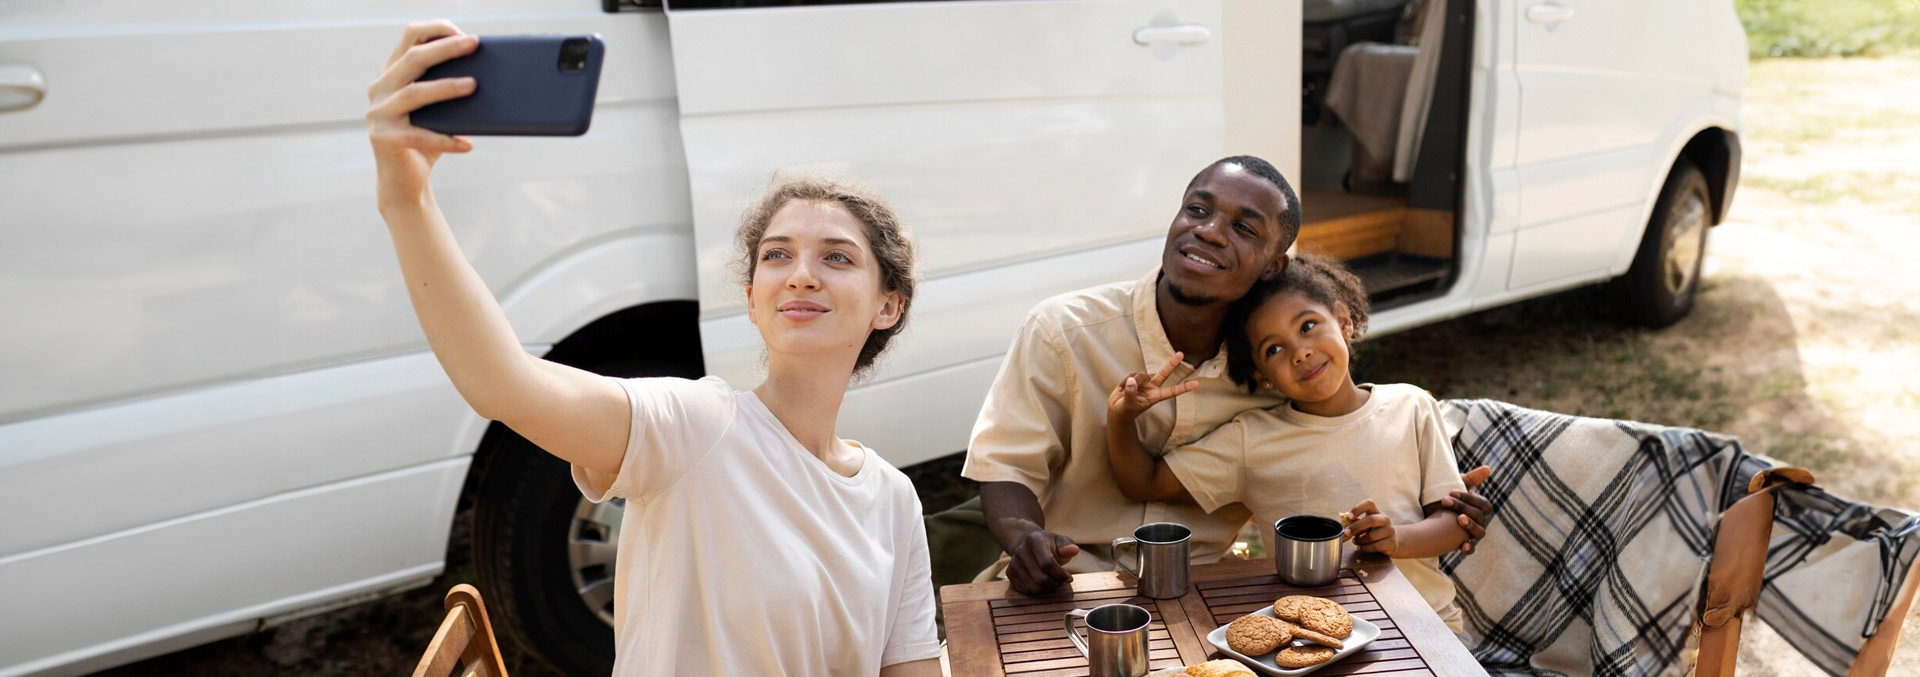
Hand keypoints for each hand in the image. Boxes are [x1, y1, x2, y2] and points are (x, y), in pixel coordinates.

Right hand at [367, 21, 480, 207]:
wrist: (405, 183)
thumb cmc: (427, 142)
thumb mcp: (438, 110)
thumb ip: (448, 88)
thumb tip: (487, 74)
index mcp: (391, 74)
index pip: (409, 37)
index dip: (435, 30)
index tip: (463, 32)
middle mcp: (379, 89)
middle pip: (412, 59)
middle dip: (445, 48)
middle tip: (474, 44)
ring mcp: (378, 114)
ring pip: (414, 93)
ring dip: (446, 87)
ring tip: (473, 85)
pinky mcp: (383, 139)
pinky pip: (419, 136)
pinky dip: (446, 140)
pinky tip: (468, 144)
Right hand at [1007, 528, 1080, 595]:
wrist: (1026, 543)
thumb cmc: (1048, 544)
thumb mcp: (1060, 541)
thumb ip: (1067, 546)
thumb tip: (1074, 550)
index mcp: (1034, 540)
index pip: (1047, 563)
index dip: (1060, 574)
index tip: (1069, 578)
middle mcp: (1021, 551)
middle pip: (1040, 578)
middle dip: (1055, 584)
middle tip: (1061, 582)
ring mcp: (1013, 563)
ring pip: (1033, 587)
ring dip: (1047, 589)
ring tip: (1054, 582)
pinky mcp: (1010, 574)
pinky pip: (1026, 590)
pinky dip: (1038, 591)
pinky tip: (1043, 584)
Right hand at [1107, 352, 1198, 423]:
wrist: (1117, 410)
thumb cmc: (1125, 411)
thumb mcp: (1129, 405)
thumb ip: (1131, 393)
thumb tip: (1132, 380)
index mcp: (1155, 397)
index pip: (1172, 391)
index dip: (1184, 388)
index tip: (1196, 384)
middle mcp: (1152, 388)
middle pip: (1164, 374)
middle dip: (1172, 364)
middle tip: (1181, 354)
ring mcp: (1144, 382)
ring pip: (1140, 375)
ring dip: (1131, 381)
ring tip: (1124, 391)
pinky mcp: (1134, 378)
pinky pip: (1130, 374)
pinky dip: (1123, 380)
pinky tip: (1121, 388)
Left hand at [1344, 499, 1397, 555]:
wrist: (1391, 542)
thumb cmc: (1373, 531)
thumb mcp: (1366, 524)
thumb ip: (1356, 523)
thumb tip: (1343, 527)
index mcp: (1376, 511)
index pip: (1369, 503)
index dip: (1358, 508)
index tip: (1349, 517)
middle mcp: (1385, 519)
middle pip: (1371, 520)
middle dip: (1356, 527)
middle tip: (1346, 533)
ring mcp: (1389, 531)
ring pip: (1372, 536)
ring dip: (1360, 540)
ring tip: (1355, 542)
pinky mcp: (1391, 543)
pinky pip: (1375, 546)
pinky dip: (1365, 548)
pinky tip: (1361, 548)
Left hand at [1443, 465, 1493, 553]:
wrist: (1427, 513)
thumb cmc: (1443, 497)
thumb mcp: (1454, 486)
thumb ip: (1470, 479)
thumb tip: (1488, 468)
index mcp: (1478, 508)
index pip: (1483, 504)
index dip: (1469, 498)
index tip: (1452, 492)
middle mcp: (1478, 522)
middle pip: (1479, 516)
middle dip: (1463, 507)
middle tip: (1445, 501)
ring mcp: (1471, 534)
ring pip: (1479, 532)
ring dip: (1470, 525)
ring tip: (1458, 519)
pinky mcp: (1461, 543)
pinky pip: (1470, 549)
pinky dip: (1468, 547)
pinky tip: (1462, 545)